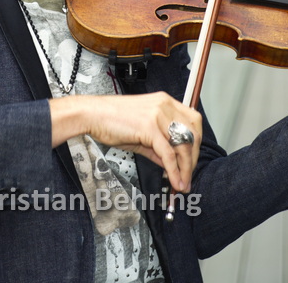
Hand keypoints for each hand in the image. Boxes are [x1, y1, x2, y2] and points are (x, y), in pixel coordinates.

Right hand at [49, 92, 200, 191]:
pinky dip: (174, 170)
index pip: (193, 122)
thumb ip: (158, 147)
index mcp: (165, 102)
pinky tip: (174, 180)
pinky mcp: (149, 127)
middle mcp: (164, 105)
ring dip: (185, 169)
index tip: (191, 160)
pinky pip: (168, 153)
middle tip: (188, 176)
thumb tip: (169, 164)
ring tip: (182, 184)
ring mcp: (158, 115)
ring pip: (182, 146)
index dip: (196, 144)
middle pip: (192, 134)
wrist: (91, 114)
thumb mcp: (141, 132)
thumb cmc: (111, 120)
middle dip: (193, 159)